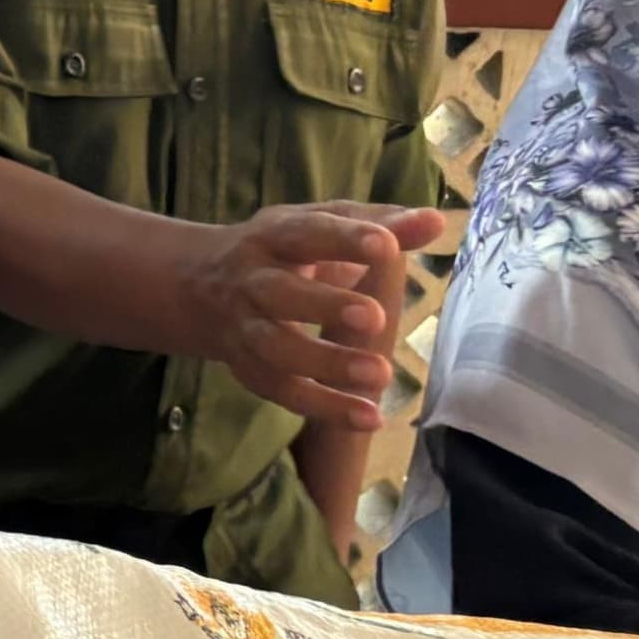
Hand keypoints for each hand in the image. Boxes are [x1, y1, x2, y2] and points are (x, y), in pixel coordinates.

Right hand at [187, 203, 447, 426]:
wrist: (201, 285)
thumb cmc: (286, 248)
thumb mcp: (324, 224)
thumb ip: (381, 224)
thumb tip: (437, 222)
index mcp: (274, 235)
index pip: (307, 233)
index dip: (345, 239)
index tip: (388, 247)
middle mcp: (253, 280)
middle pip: (280, 293)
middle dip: (324, 305)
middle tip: (375, 318)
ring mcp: (245, 327)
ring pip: (276, 348)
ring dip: (326, 362)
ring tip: (381, 374)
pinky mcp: (249, 368)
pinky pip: (283, 391)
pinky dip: (325, 407)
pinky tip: (370, 416)